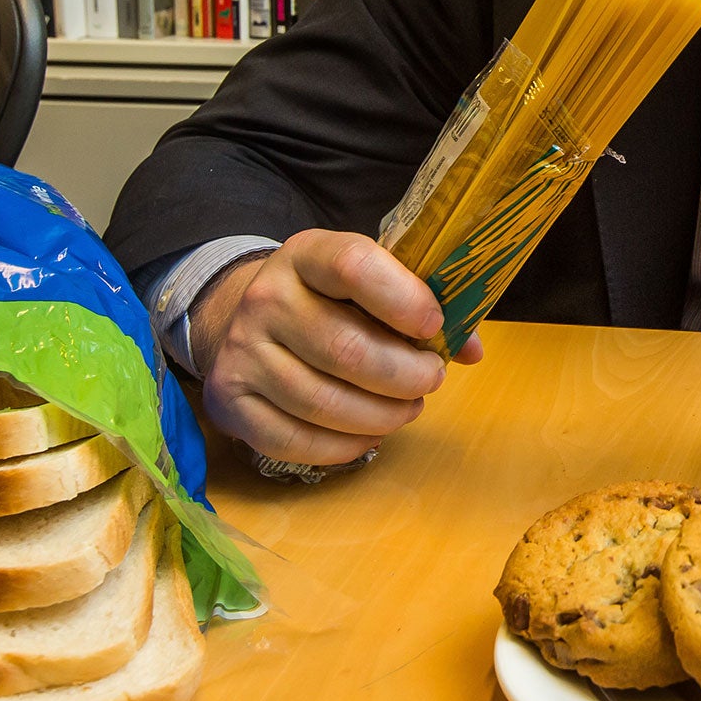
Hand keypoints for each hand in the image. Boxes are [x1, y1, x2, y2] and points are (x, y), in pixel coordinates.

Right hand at [190, 229, 481, 466]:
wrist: (246, 316)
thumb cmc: (329, 299)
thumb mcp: (369, 280)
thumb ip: (420, 305)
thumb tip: (470, 350)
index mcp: (307, 254)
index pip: (354, 266)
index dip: (403, 299)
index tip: (435, 323)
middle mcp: (265, 299)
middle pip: (345, 349)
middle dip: (405, 374)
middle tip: (431, 378)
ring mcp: (241, 352)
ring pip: (323, 402)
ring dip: (382, 415)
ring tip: (407, 408)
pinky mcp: (230, 401)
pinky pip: (292, 440)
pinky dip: (343, 446)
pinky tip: (369, 435)